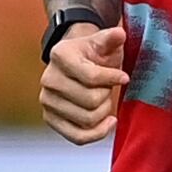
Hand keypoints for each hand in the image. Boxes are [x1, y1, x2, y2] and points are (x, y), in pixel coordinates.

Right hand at [40, 24, 129, 145]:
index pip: (91, 77)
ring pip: (87, 119)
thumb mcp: (103, 42)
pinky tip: (108, 122)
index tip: (124, 77)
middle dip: (107, 95)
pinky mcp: (50, 118)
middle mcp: (48, 79)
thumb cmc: (93, 53)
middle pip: (91, 101)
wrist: (76, 63)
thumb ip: (111, 38)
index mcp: (60, 55)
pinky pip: (77, 137)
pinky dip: (97, 133)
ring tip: (103, 99)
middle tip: (107, 88)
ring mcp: (47, 100)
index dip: (113, 79)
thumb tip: (119, 34)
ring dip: (104, 111)